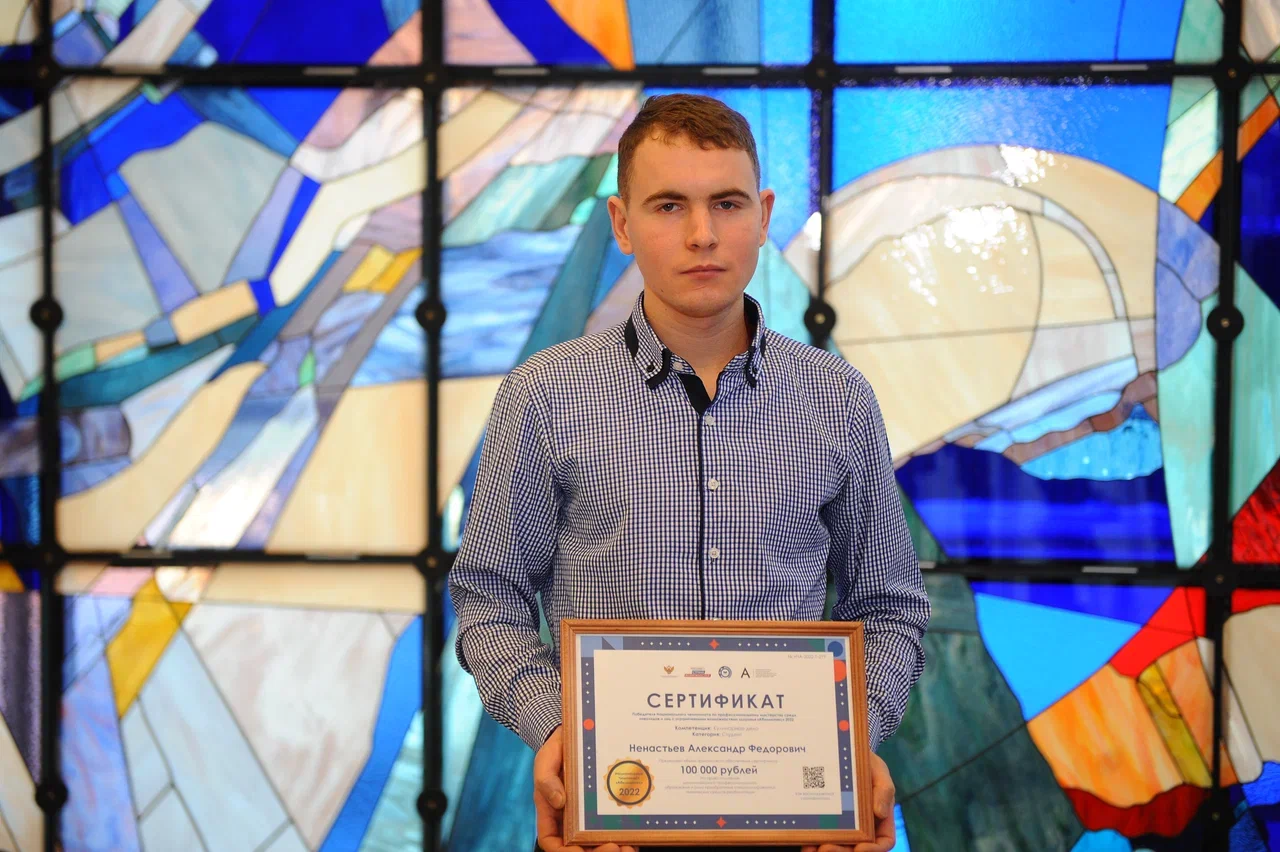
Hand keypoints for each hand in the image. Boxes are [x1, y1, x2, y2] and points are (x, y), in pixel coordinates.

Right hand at [534, 726, 638, 851]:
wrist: (576, 735)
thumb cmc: (555, 750)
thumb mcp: (546, 760)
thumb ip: (547, 780)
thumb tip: (558, 801)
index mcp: (551, 812)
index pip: (551, 841)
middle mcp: (569, 818)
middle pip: (579, 847)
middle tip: (613, 848)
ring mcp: (588, 814)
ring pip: (597, 841)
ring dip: (613, 848)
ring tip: (628, 847)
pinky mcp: (604, 806)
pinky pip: (613, 826)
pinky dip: (624, 835)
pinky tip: (635, 835)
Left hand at [802, 751, 896, 851]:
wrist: (842, 750)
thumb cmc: (866, 762)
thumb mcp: (879, 771)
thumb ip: (884, 790)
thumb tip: (880, 813)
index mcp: (880, 818)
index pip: (883, 841)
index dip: (874, 850)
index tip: (860, 848)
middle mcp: (863, 825)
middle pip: (856, 847)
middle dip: (842, 851)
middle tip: (827, 848)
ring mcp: (843, 824)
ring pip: (838, 844)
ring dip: (825, 849)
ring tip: (812, 849)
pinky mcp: (825, 818)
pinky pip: (820, 834)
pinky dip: (813, 841)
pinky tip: (805, 842)